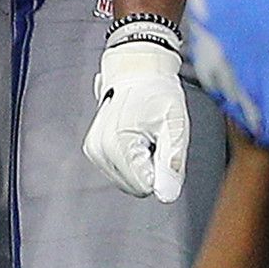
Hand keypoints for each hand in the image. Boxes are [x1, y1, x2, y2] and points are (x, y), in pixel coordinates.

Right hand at [84, 17, 188, 201]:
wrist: (135, 71)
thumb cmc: (157, 93)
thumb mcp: (175, 126)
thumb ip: (171, 163)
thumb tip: (166, 196)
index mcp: (117, 142)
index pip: (145, 186)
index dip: (163, 172)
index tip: (163, 144)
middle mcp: (99, 149)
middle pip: (136, 187)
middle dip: (152, 170)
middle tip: (156, 139)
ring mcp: (94, 150)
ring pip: (128, 182)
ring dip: (142, 165)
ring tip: (146, 136)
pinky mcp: (93, 149)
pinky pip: (120, 172)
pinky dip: (133, 161)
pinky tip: (136, 137)